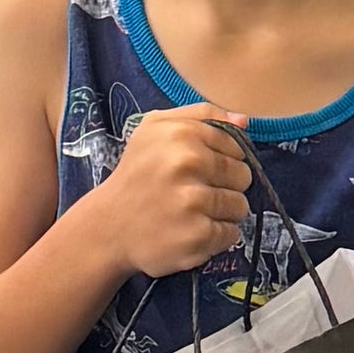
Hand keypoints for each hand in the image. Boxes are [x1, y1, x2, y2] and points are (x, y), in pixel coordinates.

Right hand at [92, 107, 251, 282]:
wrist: (108, 226)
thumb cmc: (137, 173)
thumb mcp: (156, 128)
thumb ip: (202, 116)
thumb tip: (244, 120)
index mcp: (181, 134)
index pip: (236, 146)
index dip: (223, 159)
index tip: (200, 169)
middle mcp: (187, 164)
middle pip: (242, 176)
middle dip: (224, 186)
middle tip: (193, 192)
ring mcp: (192, 202)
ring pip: (240, 206)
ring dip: (221, 213)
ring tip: (191, 212)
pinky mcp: (197, 236)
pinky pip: (231, 234)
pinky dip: (215, 236)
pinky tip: (190, 230)